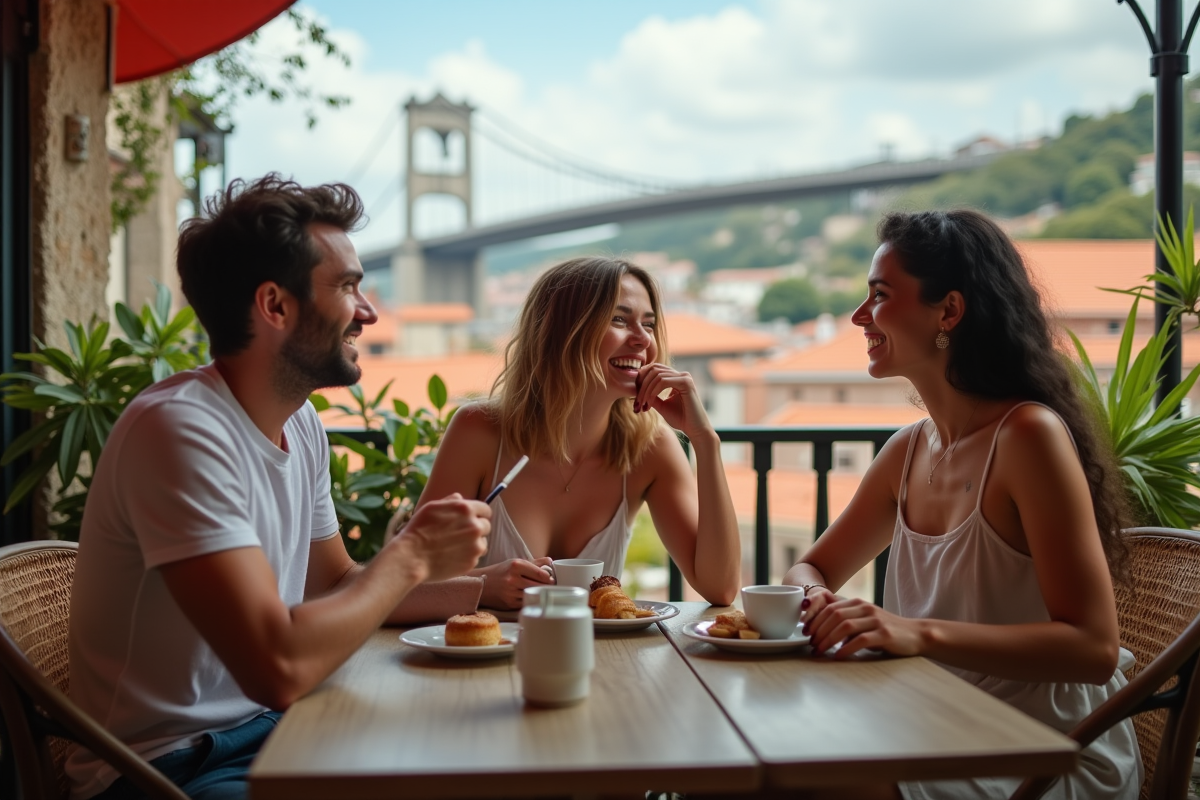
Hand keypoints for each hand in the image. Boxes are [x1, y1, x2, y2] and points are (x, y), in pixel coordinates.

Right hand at [390, 493, 490, 582]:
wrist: (412, 557)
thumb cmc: (418, 530)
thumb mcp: (432, 507)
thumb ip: (450, 501)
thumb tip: (460, 498)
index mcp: (466, 510)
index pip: (485, 509)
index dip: (479, 514)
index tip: (474, 519)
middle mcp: (475, 526)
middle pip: (486, 526)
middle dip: (476, 528)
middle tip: (461, 534)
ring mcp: (475, 546)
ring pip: (482, 543)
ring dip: (474, 543)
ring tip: (455, 546)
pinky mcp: (472, 562)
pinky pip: (475, 557)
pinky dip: (467, 557)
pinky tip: (452, 556)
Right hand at [477, 557, 554, 608]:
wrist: (481, 584)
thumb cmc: (500, 572)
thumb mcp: (515, 562)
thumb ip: (534, 562)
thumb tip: (550, 562)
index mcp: (516, 565)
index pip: (540, 573)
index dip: (548, 577)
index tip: (551, 579)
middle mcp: (512, 579)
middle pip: (538, 585)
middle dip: (545, 586)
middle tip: (549, 586)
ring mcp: (510, 592)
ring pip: (533, 594)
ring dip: (538, 593)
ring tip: (539, 590)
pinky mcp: (509, 603)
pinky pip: (526, 602)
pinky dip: (529, 599)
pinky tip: (528, 596)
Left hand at [634, 363, 709, 436]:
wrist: (695, 430)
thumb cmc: (681, 419)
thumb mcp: (662, 405)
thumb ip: (652, 396)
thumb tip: (637, 389)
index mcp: (676, 378)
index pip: (654, 369)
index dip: (641, 379)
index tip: (635, 396)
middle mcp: (681, 374)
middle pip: (654, 369)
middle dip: (641, 385)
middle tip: (636, 402)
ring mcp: (685, 377)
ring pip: (657, 375)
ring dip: (645, 390)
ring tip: (642, 405)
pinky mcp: (686, 382)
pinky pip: (663, 381)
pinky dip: (653, 392)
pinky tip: (649, 403)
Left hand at [801, 591, 922, 658]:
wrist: (916, 634)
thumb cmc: (885, 630)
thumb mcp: (863, 620)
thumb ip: (845, 619)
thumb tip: (818, 628)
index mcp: (857, 603)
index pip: (829, 607)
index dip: (814, 619)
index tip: (805, 632)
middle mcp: (865, 608)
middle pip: (834, 615)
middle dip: (818, 630)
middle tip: (810, 644)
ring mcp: (875, 620)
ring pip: (845, 626)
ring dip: (828, 640)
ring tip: (819, 651)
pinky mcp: (884, 634)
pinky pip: (860, 640)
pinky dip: (846, 649)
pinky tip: (838, 656)